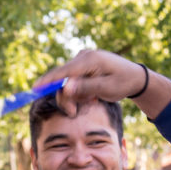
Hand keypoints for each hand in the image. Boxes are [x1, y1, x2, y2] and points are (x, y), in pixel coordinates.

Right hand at [35, 48, 170, 118]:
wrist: (135, 77)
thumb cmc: (123, 82)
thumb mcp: (107, 89)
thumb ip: (86, 88)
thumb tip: (66, 88)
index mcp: (89, 60)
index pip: (63, 71)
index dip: (48, 81)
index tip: (35, 88)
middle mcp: (83, 57)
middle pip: (62, 78)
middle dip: (66, 97)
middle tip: (73, 113)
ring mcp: (82, 60)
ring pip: (67, 82)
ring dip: (75, 96)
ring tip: (91, 101)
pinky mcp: (83, 65)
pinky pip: (73, 80)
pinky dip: (79, 91)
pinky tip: (91, 95)